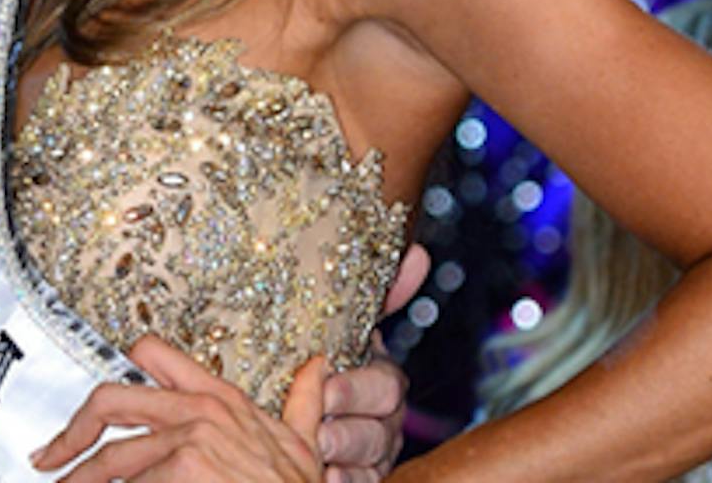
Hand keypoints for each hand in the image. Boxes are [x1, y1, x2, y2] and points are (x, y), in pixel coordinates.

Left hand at [32, 334, 323, 481]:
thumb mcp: (307, 444)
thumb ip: (304, 403)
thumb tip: (319, 365)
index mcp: (221, 397)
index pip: (152, 356)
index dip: (115, 372)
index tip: (91, 403)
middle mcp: (199, 411)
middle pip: (109, 401)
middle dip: (70, 434)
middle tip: (49, 460)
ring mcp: (187, 442)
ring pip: (108, 458)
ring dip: (80, 480)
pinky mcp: (180, 471)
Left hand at [317, 243, 427, 481]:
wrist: (293, 399)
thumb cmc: (320, 357)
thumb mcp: (339, 324)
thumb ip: (378, 293)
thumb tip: (418, 252)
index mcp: (381, 378)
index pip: (386, 384)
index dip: (357, 388)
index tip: (325, 386)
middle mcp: (385, 418)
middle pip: (380, 429)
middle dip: (348, 429)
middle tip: (318, 429)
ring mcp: (374, 452)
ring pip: (370, 461)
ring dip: (342, 458)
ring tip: (316, 457)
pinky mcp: (362, 477)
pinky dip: (343, 482)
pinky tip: (323, 479)